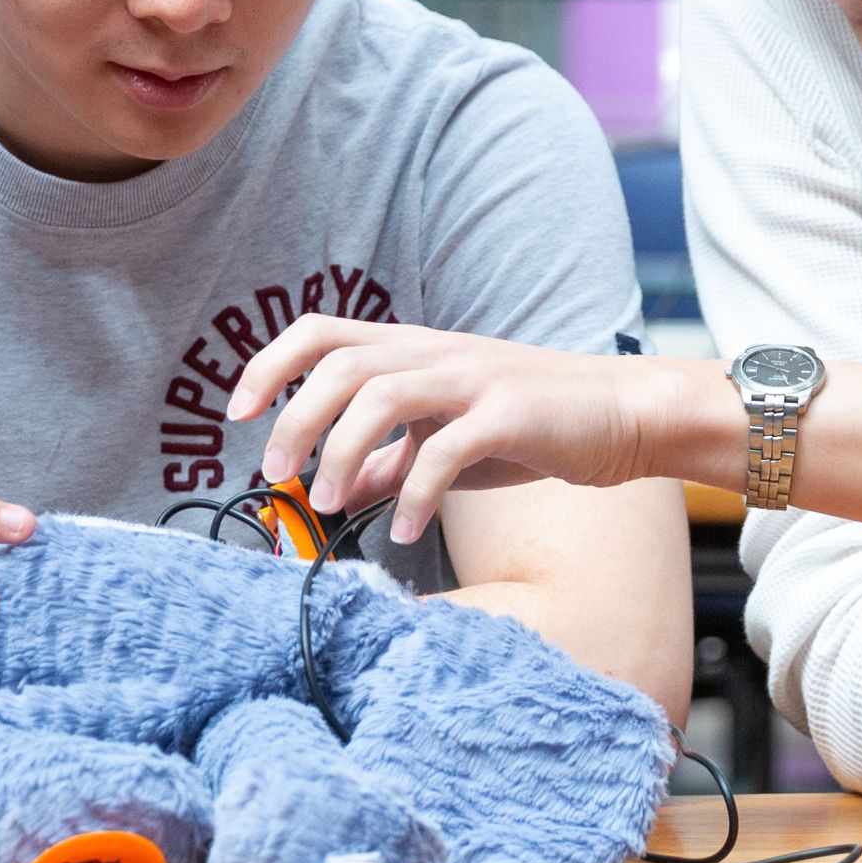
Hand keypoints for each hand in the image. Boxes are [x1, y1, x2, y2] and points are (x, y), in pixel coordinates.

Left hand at [229, 316, 675, 545]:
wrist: (623, 413)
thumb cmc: (531, 425)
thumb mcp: (447, 434)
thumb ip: (391, 456)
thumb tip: (340, 487)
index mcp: (412, 349)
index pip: (319, 332)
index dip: (268, 365)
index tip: (238, 414)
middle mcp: (434, 352)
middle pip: (338, 364)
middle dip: (294, 421)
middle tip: (276, 474)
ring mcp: (471, 378)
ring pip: (381, 395)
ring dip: (342, 453)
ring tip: (331, 504)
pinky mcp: (508, 413)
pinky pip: (446, 450)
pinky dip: (415, 493)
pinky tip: (405, 530)